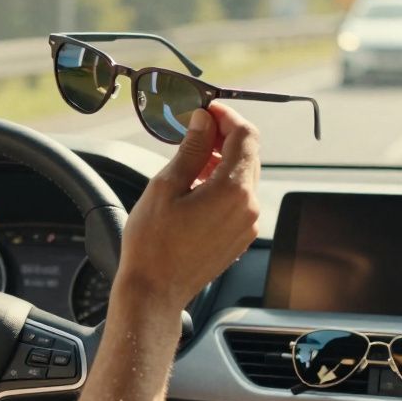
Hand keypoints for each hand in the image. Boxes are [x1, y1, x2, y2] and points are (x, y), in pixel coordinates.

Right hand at [114, 103, 260, 311]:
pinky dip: (224, 182)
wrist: (155, 290)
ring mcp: (247, 224)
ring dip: (223, 159)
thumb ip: (192, 148)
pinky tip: (198, 184)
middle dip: (224, 136)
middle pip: (248, 154)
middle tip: (196, 129)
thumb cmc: (153, 243)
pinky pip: (240, 198)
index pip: (245, 135)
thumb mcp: (166, 185)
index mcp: (232, 190)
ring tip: (192, 158)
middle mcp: (248, 206)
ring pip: (245, 175)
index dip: (226, 116)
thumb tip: (204, 120)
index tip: (206, 110)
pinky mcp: (240, 236)